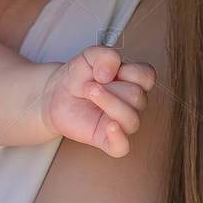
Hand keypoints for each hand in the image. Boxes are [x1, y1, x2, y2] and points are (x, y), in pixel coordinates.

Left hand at [42, 47, 156, 156]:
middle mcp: (133, 104)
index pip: (147, 76)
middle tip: (90, 84)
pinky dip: (118, 138)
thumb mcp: (88, 57)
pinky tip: (109, 127)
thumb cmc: (79, 76)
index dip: (128, 71)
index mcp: (134, 82)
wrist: (56, 94)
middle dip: (111, 88)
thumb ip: (104, 55)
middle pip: (137, 97)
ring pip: (131, 120)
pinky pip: (122, 147)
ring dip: (108, 103)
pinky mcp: (107, 140)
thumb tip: (110, 73)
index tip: (105, 71)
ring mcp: (122, 123)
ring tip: (88, 93)